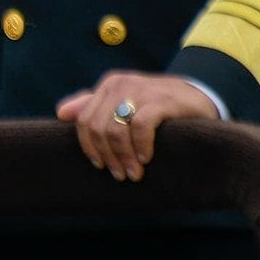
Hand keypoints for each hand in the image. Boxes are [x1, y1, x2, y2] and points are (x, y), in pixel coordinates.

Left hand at [56, 71, 218, 182]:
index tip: (101, 166)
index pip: (85, 121)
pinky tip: (146, 158)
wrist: (198, 95)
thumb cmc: (156, 104)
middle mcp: (121, 85)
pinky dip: (140, 146)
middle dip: (108, 156)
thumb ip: (93, 105)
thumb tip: (61, 113)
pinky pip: (141, 126)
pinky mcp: (162, 101)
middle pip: (99, 128)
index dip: (90, 147)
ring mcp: (140, 91)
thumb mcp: (124, 101)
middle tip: (121, 175)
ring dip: (123, 157)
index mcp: (108, 86)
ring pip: (116, 130)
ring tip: (134, 173)